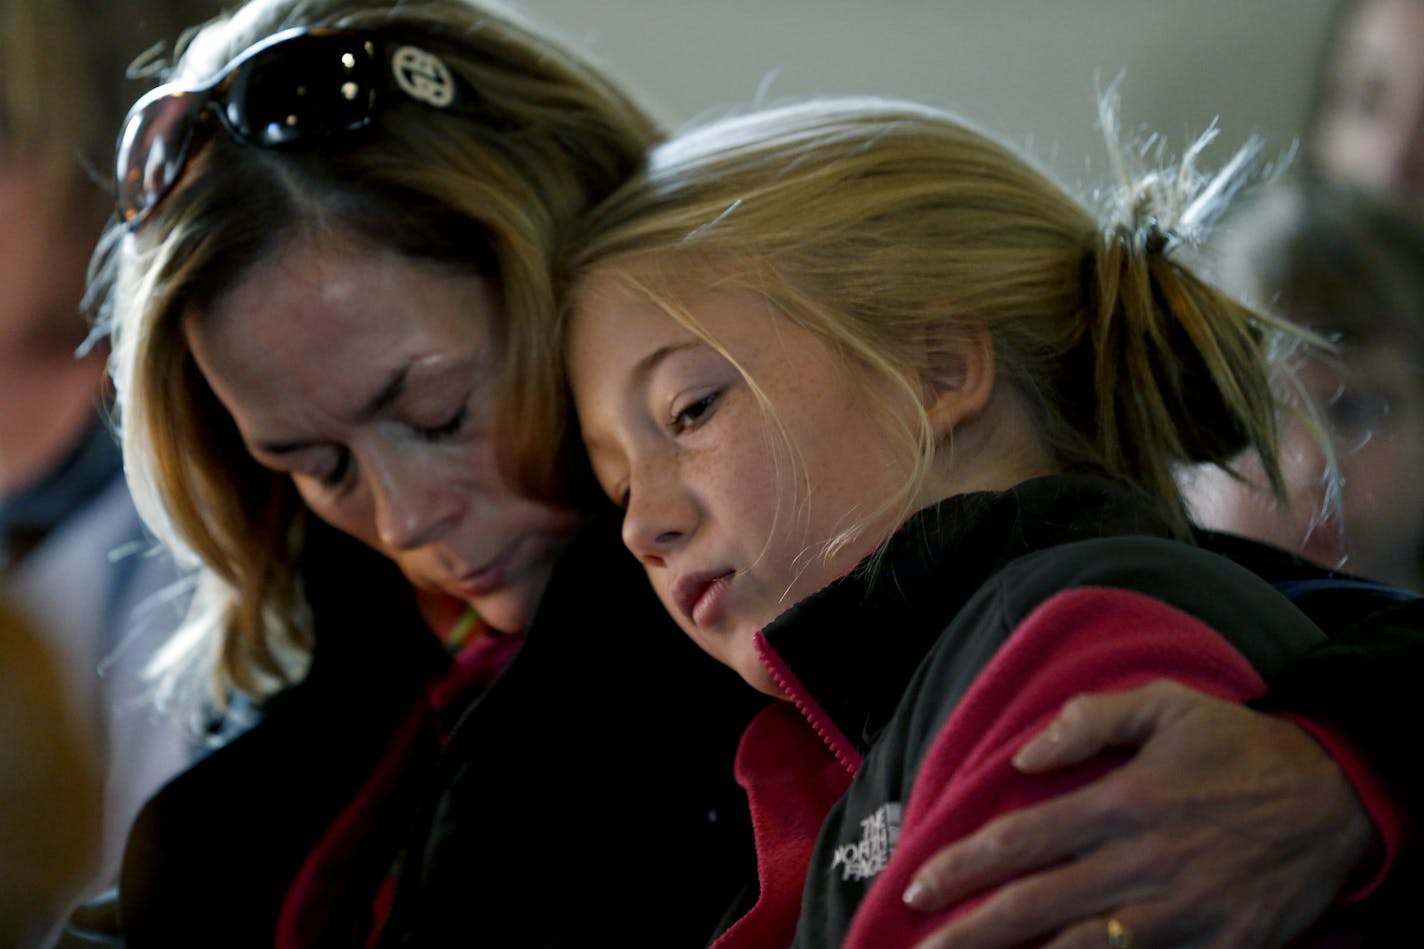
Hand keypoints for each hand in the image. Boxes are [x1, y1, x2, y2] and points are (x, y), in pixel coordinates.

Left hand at [901, 681, 1376, 947]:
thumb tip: (1023, 758)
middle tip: (921, 947)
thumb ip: (1088, 719)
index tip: (917, 885)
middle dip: (969, 931)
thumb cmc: (1238, 747)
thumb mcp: (1166, 704)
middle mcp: (1142, 865)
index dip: (962, 867)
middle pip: (1034, 907)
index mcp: (1122, 804)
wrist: (1338, 798)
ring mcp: (1181, 916)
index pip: (1019, 841)